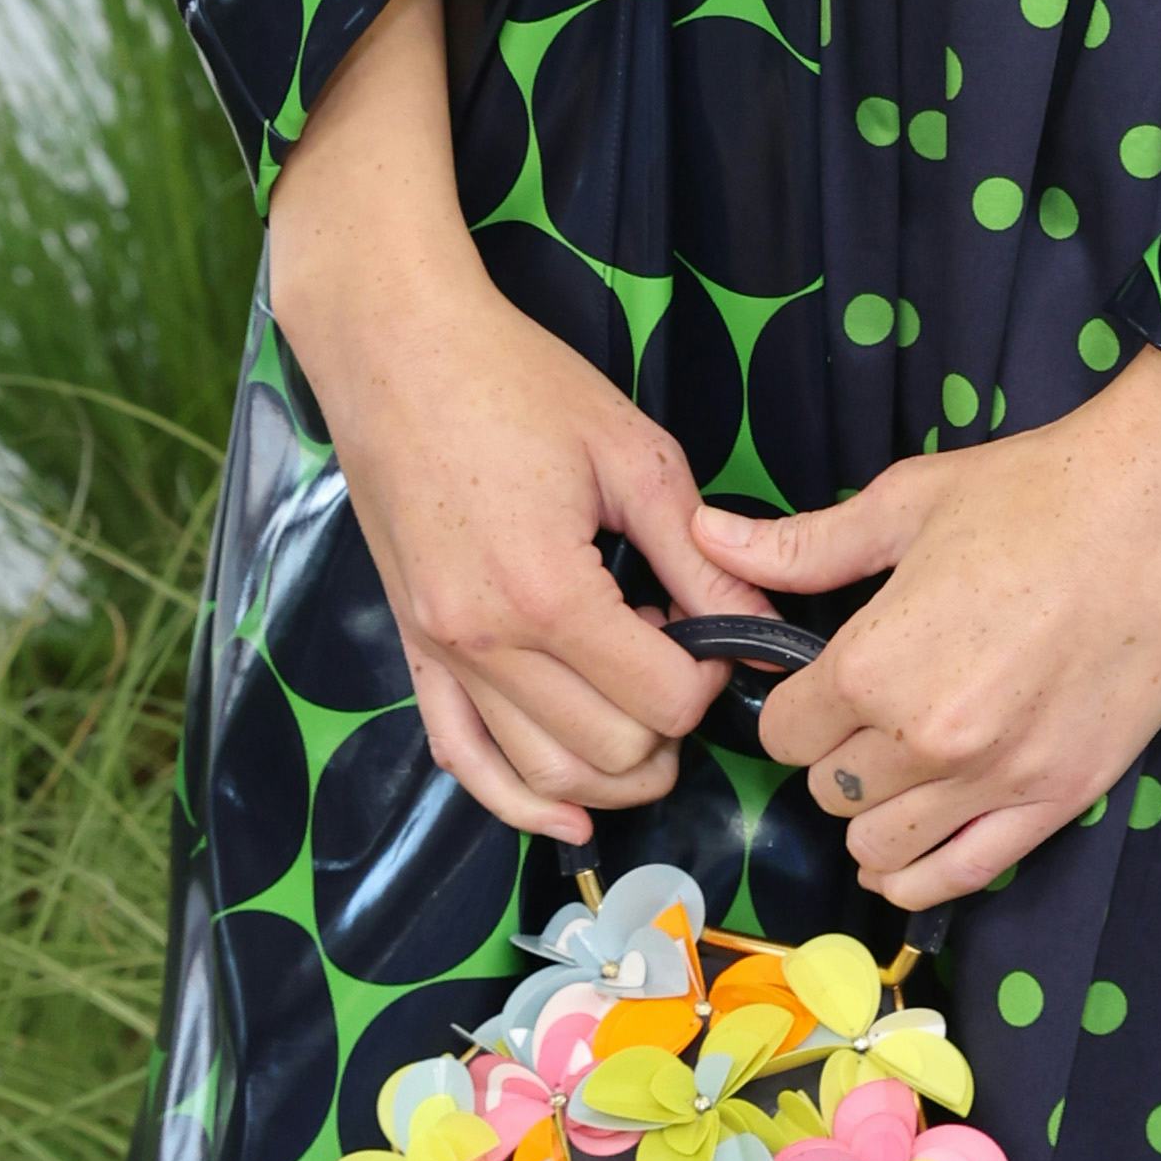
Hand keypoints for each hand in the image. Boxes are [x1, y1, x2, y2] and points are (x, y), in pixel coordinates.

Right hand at [267, 0, 730, 843]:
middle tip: (681, 653)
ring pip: (544, 776)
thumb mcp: (633, 455)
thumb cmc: (516, 381)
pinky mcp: (412, 650)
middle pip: (611, 751)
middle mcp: (485, 642)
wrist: (393, 345)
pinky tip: (570, 815)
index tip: (717, 627)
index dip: (713, 676)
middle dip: (669, 723)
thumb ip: (702, 557)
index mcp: (548, 592)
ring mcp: (439, 653)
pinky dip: (518, 800)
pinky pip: (462, 760)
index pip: (664, 700)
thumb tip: (766, 629)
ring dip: (613, 770)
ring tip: (647, 716)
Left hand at [698, 351, 1160, 911]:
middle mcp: (927, 738)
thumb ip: (804, 545)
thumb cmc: (1038, 489)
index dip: (793, 705)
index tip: (817, 683)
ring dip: (875, 814)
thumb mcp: (908, 503)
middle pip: (828, 791)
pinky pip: (963, 874)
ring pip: (883, 846)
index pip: (784, 732)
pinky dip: (922, 874)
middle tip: (865, 715)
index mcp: (876, 662)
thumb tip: (707, 537)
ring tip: (893, 774)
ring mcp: (998, 777)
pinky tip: (908, 853)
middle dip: (834, 755)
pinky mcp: (1061, 796)